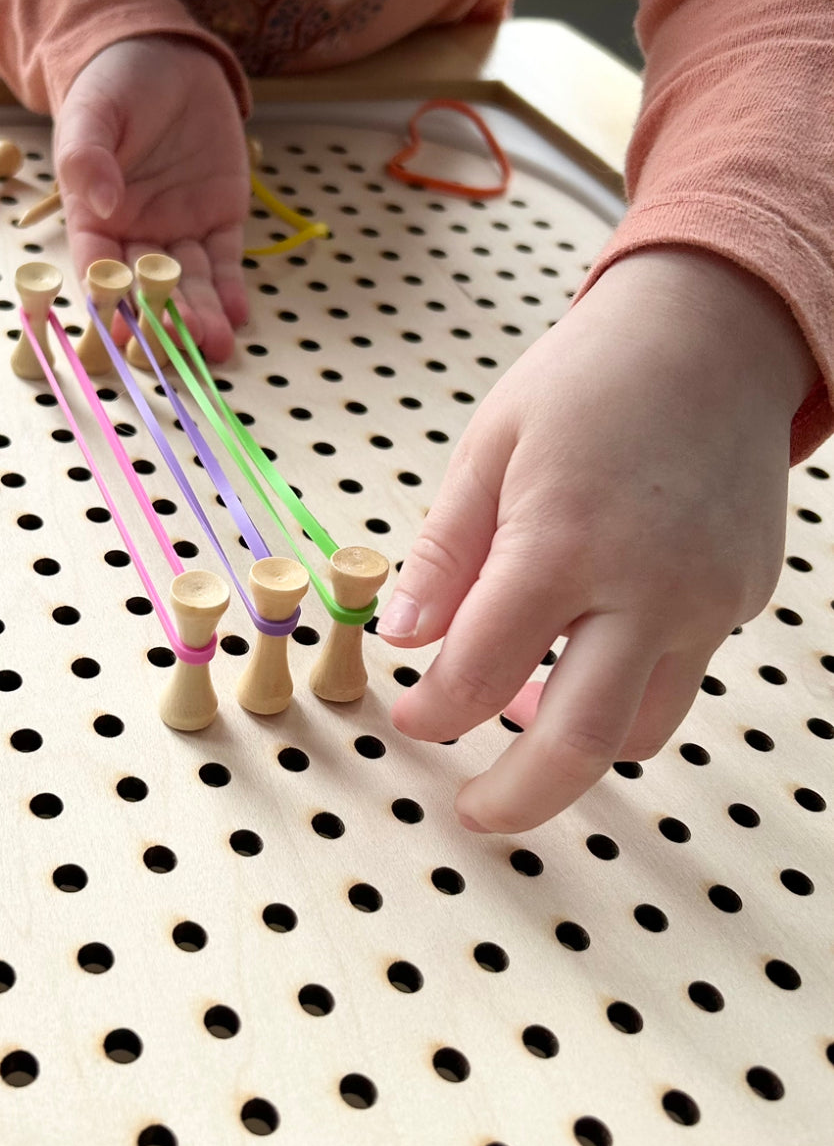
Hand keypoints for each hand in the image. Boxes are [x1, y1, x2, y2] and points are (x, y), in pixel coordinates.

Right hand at [54, 36, 249, 358]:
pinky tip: (237, 316)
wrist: (164, 54)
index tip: (121, 329)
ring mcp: (180, 230)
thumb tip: (102, 203)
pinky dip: (231, 290)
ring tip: (215, 344)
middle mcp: (137, 234)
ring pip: (191, 283)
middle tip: (180, 344)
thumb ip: (88, 157)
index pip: (100, 267)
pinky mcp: (220, 218)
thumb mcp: (91, 113)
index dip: (110, 300)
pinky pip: (226, 261)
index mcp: (94, 216)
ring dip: (202, 316)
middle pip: (149, 288)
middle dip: (165, 319)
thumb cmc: (113, 84)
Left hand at [379, 248, 816, 832]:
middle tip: (471, 811)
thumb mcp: (488, 451)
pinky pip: (680, 675)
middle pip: (582, 745)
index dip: (433, 713)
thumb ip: (444, 557)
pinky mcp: (741, 599)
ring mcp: (707, 599)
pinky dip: (624, 689)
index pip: (481, 673)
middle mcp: (648, 585)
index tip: (409, 718)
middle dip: (515, 798)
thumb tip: (404, 641)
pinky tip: (588, 645)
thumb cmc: (587, 382)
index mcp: (564, 542)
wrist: (715, 334)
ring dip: (576, 751)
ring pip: (642, 729)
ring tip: (525, 715)